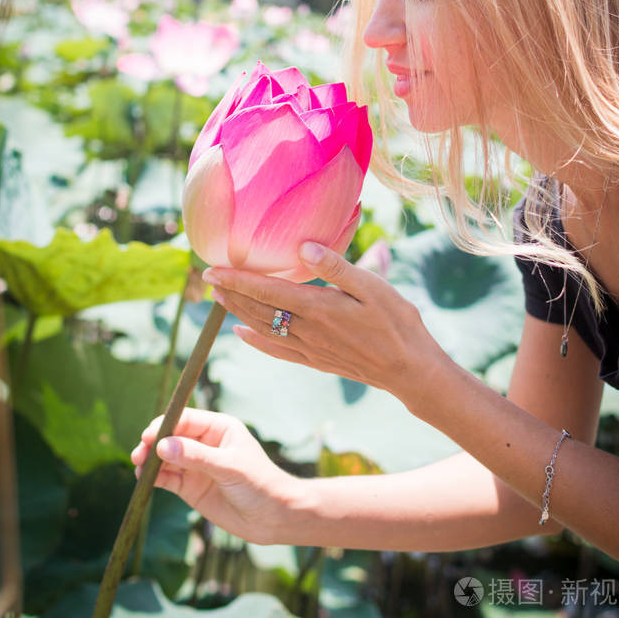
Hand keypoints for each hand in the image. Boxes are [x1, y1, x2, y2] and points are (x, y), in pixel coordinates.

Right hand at [130, 408, 295, 543]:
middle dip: (154, 442)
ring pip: (166, 458)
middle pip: (172, 437)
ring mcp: (196, 466)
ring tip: (138, 465)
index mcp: (219, 428)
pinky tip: (144, 478)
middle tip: (139, 452)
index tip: (148, 435)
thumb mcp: (228, 466)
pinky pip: (168, 478)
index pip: (186, 419)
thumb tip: (162, 445)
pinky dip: (155, 477)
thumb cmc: (259, 484)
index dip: (165, 425)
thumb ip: (196, 456)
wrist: (272, 517)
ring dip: (150, 460)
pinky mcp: (191, 487)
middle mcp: (205, 444)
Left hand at [203, 241, 441, 404]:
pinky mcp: (316, 360)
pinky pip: (277, 350)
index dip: (237, 279)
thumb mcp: (373, 286)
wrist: (410, 370)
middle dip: (231, 293)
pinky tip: (243, 334)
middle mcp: (307, 330)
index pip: (267, 291)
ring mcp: (310, 348)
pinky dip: (256, 341)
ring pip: (264, 329)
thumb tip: (304, 246)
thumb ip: (336, 267)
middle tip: (208, 279)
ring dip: (239, 313)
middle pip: (259, 310)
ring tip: (219, 299)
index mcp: (318, 308)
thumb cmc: (397, 322)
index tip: (212, 269)